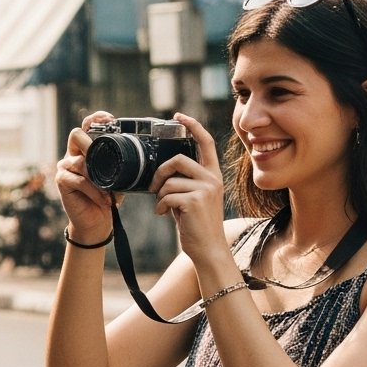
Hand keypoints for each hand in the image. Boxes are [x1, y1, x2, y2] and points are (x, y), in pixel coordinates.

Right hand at [55, 112, 118, 245]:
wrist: (96, 222)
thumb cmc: (107, 198)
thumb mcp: (119, 179)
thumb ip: (121, 167)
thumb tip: (137, 159)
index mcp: (87, 150)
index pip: (86, 127)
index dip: (95, 118)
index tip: (109, 119)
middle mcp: (73, 155)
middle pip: (76, 135)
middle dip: (91, 144)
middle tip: (105, 160)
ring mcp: (66, 167)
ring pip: (80, 161)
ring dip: (98, 177)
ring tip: (110, 191)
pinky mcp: (62, 181)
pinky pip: (79, 180)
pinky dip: (94, 191)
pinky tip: (104, 199)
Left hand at [150, 113, 231, 276]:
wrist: (208, 250)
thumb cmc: (197, 225)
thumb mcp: (194, 198)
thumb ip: (185, 182)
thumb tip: (162, 171)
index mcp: (213, 175)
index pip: (206, 143)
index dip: (193, 126)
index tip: (179, 116)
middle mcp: (212, 179)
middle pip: (178, 159)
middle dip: (160, 172)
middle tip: (154, 188)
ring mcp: (205, 189)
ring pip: (169, 181)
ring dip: (160, 195)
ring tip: (164, 208)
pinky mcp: (195, 201)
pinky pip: (167, 195)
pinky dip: (161, 206)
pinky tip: (166, 215)